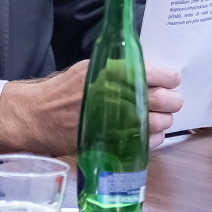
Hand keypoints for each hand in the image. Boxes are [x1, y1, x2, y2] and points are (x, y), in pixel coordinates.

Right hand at [0, 60, 184, 155]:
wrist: (39, 116)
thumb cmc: (62, 90)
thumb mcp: (88, 68)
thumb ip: (118, 69)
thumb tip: (146, 71)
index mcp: (115, 72)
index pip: (159, 75)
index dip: (170, 78)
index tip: (172, 80)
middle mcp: (121, 96)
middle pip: (166, 100)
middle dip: (173, 100)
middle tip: (171, 100)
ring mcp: (121, 122)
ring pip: (161, 122)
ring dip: (164, 119)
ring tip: (157, 116)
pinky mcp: (117, 142)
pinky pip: (149, 142)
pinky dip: (154, 137)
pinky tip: (147, 131)